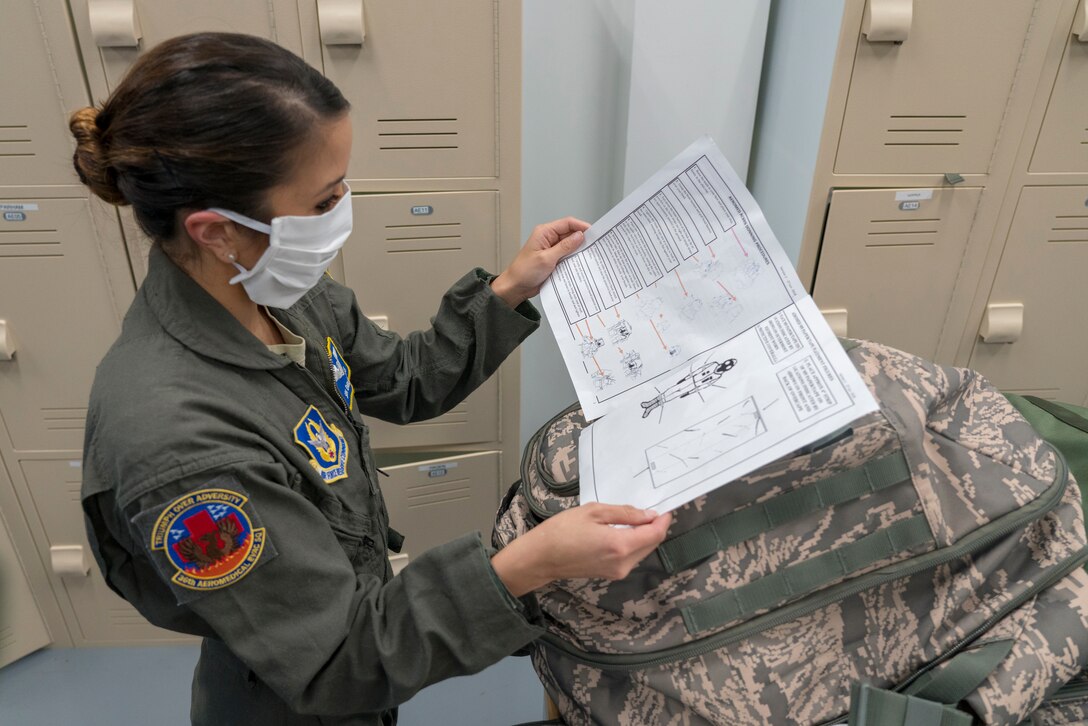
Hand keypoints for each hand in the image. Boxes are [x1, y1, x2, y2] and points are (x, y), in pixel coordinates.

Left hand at [490, 217, 590, 306]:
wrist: (516, 287)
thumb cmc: (524, 271)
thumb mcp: (546, 259)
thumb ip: (564, 247)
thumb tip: (579, 236)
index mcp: (544, 232)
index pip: (567, 223)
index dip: (581, 226)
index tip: (594, 233)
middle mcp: (549, 239)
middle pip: (570, 234)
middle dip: (582, 239)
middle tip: (596, 246)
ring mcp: (552, 250)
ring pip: (570, 246)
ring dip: (579, 251)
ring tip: (591, 256)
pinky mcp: (554, 260)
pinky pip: (567, 256)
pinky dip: (574, 259)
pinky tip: (581, 264)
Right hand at [490, 503, 672, 596]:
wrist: (541, 558)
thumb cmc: (562, 530)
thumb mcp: (593, 512)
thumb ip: (624, 513)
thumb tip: (647, 514)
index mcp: (621, 545)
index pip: (655, 533)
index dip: (663, 520)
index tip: (665, 508)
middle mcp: (623, 563)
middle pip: (651, 544)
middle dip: (654, 527)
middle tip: (649, 510)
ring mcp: (617, 571)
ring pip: (642, 552)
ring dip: (643, 536)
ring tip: (633, 519)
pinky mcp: (610, 574)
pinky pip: (630, 558)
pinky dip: (632, 544)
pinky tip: (622, 532)